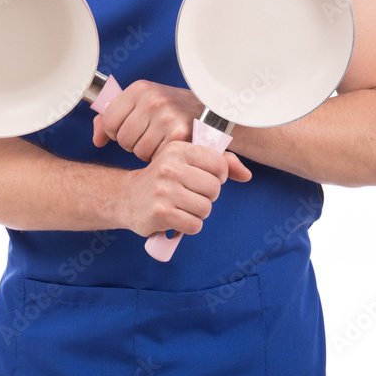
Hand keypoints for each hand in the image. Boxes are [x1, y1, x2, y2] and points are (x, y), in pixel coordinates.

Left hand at [93, 79, 202, 159]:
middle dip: (132, 142)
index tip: (130, 127)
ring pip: (138, 151)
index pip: (108, 120)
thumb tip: (97, 139)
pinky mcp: (180, 135)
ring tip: (161, 138)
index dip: (116, 129)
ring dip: (147, 151)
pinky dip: (160, 156)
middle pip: (122, 138)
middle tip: (149, 134)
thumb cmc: (171, 109)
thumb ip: (113, 117)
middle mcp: (153, 100)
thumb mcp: (141, 104)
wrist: (209, 113)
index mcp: (140, 89)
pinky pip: (155, 157)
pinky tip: (169, 145)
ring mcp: (167, 117)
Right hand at [120, 140, 250, 237]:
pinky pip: (194, 225)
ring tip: (181, 206)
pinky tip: (176, 218)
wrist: (128, 198)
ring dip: (197, 213)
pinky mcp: (160, 212)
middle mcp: (169, 167)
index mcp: (178, 149)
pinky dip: (189, 226)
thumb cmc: (165, 180)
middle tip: (189, 195)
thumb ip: (219, 163)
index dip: (217, 176)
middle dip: (207, 197)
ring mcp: (163, 190)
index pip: (219, 164)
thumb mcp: (187, 163)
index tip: (203, 178)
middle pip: (214, 188)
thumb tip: (247, 174)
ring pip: (205, 208)